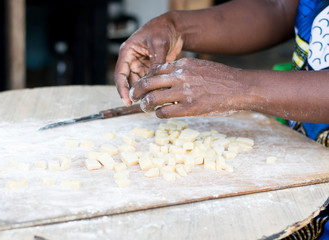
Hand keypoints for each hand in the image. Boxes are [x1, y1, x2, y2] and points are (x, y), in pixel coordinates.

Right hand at [114, 13, 182, 105]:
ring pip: (139, 83)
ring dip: (145, 92)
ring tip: (153, 100)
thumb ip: (156, 63)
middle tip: (143, 104)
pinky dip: (153, 88)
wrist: (174, 27)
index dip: (122, 89)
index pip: (120, 74)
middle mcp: (132, 60)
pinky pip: (149, 81)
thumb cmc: (162, 30)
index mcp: (128, 52)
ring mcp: (141, 65)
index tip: (127, 101)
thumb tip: (155, 81)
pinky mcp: (150, 69)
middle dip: (135, 93)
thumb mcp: (159, 45)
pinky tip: (159, 94)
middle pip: (129, 81)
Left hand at [130, 58, 247, 117]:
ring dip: (145, 104)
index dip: (145, 79)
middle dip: (137, 91)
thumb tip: (165, 79)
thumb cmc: (220, 78)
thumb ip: (182, 70)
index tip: (142, 86)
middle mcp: (180, 77)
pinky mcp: (189, 108)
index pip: (154, 71)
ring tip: (144, 107)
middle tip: (134, 96)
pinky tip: (160, 114)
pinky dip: (158, 114)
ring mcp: (183, 93)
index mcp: (182, 65)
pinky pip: (164, 112)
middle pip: (147, 83)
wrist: (239, 87)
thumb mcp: (199, 66)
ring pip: (152, 98)